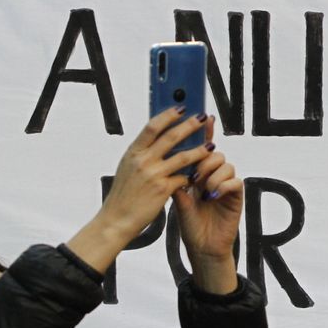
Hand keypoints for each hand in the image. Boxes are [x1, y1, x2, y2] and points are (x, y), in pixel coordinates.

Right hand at [65, 107, 220, 276]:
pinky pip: (184, 178)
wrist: (116, 220)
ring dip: (199, 149)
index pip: (152, 126)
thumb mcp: (127, 168)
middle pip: (171, 137)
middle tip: (203, 118)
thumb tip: (159, 138)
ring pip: (183, 156)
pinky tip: (200, 174)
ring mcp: (153, 174)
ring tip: (211, 145)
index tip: (181, 107)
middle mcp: (142, 160)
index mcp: (133, 152)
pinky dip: (193, 175)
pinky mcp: (162, 189)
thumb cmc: (123, 195)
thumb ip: (142, 154)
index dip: (168, 115)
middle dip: (190, 125)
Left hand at [172, 134, 241, 294]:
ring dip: (212, 174)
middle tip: (194, 175)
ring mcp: (226, 185)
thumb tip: (170, 158)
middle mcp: (214, 176)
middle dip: (204, 158)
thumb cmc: (190, 224)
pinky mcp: (236, 196)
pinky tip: (212, 196)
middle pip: (215, 152)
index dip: (204, 132)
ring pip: (225, 164)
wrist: (202, 247)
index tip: (202, 116)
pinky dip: (222, 185)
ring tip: (203, 189)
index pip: (202, 149)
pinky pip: (235, 180)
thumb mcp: (178, 199)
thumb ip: (177, 179)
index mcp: (199, 174)